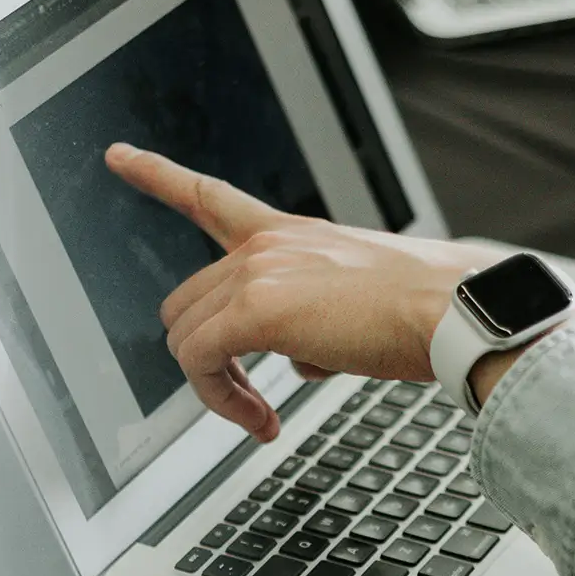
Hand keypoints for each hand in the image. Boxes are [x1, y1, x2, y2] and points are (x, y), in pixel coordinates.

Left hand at [105, 143, 495, 441]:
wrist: (455, 310)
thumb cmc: (431, 311)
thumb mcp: (364, 305)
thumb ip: (319, 322)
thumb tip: (303, 362)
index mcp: (295, 235)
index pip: (212, 197)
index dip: (159, 175)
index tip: (119, 155)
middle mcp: (270, 244)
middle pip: (188, 302)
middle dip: (208, 356)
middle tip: (250, 397)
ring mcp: (259, 271)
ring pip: (187, 337)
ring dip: (217, 387)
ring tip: (260, 415)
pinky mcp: (256, 310)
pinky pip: (200, 362)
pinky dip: (222, 399)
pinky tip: (260, 420)